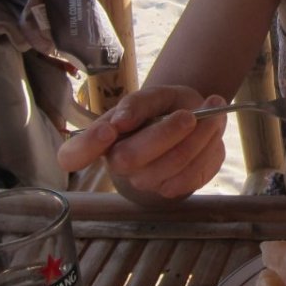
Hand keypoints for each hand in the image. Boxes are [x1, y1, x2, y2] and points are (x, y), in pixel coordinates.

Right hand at [57, 85, 227, 204]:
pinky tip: (212, 132)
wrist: (193, 121)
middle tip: (190, 114)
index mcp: (103, 137)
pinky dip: (209, 149)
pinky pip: (193, 174)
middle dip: (166, 134)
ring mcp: (144, 181)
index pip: (72, 155)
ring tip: (213, 113)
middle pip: (131, 158)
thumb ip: (138, 103)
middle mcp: (118, 163)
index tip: (108, 131)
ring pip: (170, 166)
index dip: (84, 149)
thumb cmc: (164, 108)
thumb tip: (120, 121)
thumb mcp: (154, 95)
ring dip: (199, 137)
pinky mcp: (171, 190)